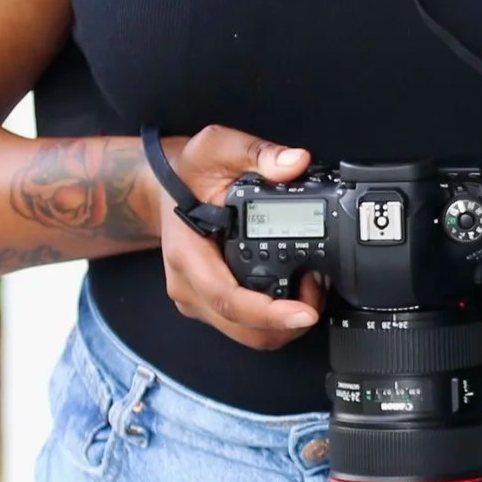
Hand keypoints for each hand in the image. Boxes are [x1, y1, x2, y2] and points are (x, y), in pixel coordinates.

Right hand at [156, 127, 324, 349]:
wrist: (163, 187)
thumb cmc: (187, 172)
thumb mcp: (217, 147)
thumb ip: (256, 154)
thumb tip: (294, 163)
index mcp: (187, 255)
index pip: (228, 300)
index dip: (269, 313)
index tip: (305, 312)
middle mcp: (189, 286)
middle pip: (244, 330)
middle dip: (288, 321)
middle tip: (317, 289)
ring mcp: (198, 300)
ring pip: (247, 335)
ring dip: (284, 322)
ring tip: (309, 287)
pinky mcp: (210, 305)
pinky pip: (245, 326)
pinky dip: (274, 318)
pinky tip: (293, 291)